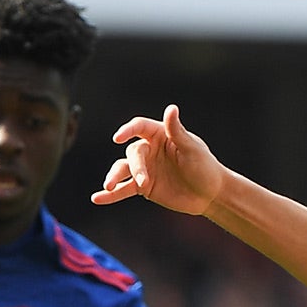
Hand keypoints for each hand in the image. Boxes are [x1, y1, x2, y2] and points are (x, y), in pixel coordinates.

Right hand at [92, 105, 224, 215]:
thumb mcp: (192, 148)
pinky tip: (97, 198)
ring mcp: (145, 169)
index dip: (128, 130)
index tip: (118, 137)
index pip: (139, 127)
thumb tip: (171, 108)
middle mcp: (149, 150)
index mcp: (160, 135)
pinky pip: (124, 189)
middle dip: (135, 167)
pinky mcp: (144, 188)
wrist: (209, 194)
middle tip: (142, 182)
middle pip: (133, 153)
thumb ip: (177, 131)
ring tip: (108, 186)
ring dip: (114, 177)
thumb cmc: (204, 167)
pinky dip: (111, 195)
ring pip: (123, 169)